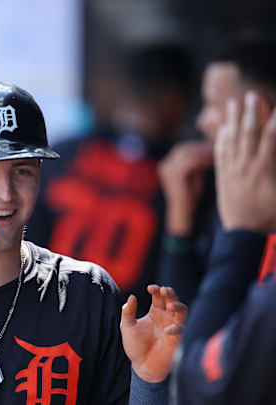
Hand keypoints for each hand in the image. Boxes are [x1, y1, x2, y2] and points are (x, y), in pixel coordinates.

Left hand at [120, 284, 187, 382]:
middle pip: (173, 300)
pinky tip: (168, 330)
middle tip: (164, 291)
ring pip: (183, 311)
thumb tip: (132, 297)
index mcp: (155, 312)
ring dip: (178, 306)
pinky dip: (177, 328)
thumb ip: (128, 312)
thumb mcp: (127, 326)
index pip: (159, 296)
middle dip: (171, 293)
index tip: (150, 288)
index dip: (157, 290)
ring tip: (170, 306)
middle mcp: (166, 317)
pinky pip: (183, 330)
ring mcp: (174, 327)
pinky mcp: (178, 339)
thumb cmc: (135, 346)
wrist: (142, 366)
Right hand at [157, 140, 212, 235]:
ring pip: (186, 154)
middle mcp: (164, 166)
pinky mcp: (173, 177)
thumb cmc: (192, 195)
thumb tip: (209, 145)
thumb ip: (196, 161)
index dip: (198, 147)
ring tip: (216, 155)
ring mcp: (166, 171)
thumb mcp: (194, 174)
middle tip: (218, 148)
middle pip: (184, 150)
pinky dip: (200, 161)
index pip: (183, 149)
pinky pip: (188, 163)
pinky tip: (210, 162)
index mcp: (167, 164)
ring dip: (202, 153)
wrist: (184, 212)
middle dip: (201, 148)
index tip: (215, 147)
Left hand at [216, 91, 275, 233]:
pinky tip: (223, 128)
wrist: (244, 235)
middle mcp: (247, 166)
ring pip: (231, 140)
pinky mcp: (223, 178)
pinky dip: (221, 139)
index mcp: (265, 169)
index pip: (272, 137)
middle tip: (252, 95)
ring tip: (232, 103)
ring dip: (232, 120)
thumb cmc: (272, 217)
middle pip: (248, 133)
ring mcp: (232, 171)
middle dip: (251, 112)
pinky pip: (220, 154)